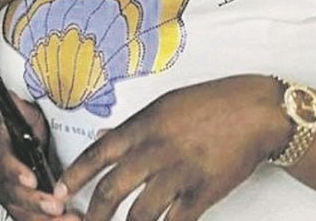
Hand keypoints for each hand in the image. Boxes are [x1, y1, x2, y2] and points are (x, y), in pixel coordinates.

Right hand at [0, 94, 74, 220]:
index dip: (15, 173)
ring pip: (20, 211)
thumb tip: (16, 98)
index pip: (2, 163)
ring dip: (44, 219)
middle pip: (12, 194)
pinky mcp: (19, 205)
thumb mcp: (20, 113)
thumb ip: (20, 109)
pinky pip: (29, 218)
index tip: (31, 179)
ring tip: (68, 219)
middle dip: (35, 202)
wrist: (7, 139)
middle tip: (56, 206)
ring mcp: (8, 192)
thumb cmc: (17, 126)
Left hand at [59, 76, 290, 220]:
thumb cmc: (209, 104)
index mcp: (143, 126)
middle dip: (94, 214)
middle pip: (114, 189)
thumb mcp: (162, 106)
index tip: (60, 192)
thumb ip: (131, 126)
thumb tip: (102, 136)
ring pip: (142, 213)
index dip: (74, 176)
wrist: (255, 112)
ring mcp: (180, 174)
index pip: (98, 154)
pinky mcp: (203, 193)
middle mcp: (156, 151)